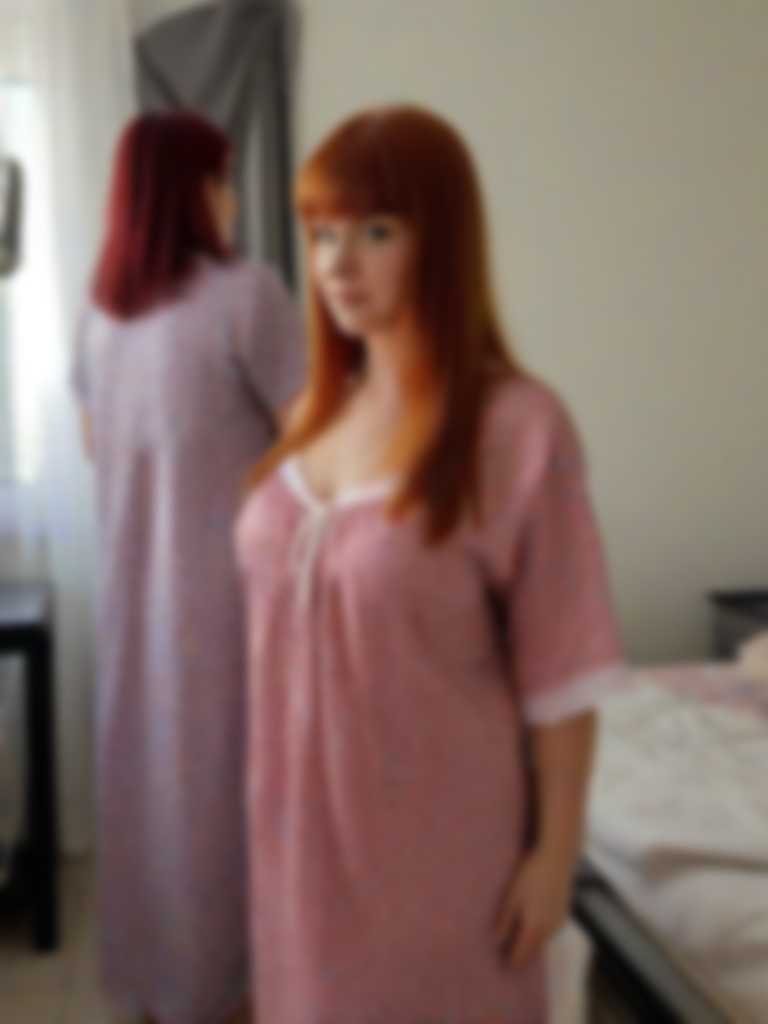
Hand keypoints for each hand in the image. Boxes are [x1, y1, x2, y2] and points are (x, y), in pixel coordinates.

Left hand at [492, 848, 572, 968]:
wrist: (557, 859)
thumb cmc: (531, 875)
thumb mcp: (512, 896)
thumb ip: (504, 920)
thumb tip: (496, 940)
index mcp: (534, 927)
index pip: (522, 955)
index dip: (511, 961)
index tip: (500, 965)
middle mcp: (549, 930)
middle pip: (533, 952)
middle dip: (520, 956)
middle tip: (506, 958)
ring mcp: (558, 923)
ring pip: (542, 942)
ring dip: (531, 945)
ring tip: (517, 943)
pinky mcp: (563, 914)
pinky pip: (549, 932)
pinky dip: (539, 935)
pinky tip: (532, 927)